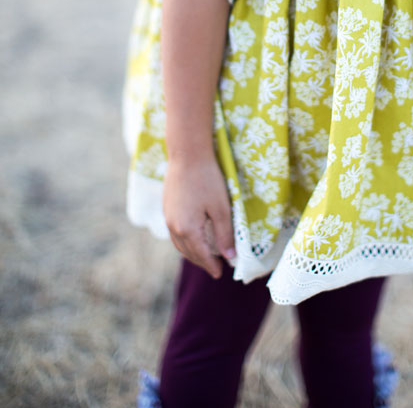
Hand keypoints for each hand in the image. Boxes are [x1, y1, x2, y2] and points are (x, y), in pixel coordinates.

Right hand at [163, 154, 235, 278]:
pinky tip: (192, 237)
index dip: (212, 266)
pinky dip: (185, 240)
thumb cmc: (208, 179)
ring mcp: (168, 217)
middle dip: (202, 261)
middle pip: (189, 252)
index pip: (202, 255)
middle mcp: (174, 227)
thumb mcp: (221, 208)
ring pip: (179, 243)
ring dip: (192, 252)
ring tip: (205, 255)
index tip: (221, 274)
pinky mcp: (167, 207)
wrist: (187, 154)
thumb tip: (230, 256)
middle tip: (215, 267)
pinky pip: (175, 232)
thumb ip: (224, 234)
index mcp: (188, 230)